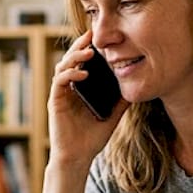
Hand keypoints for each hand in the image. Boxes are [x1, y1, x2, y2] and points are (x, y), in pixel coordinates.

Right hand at [48, 31, 129, 168]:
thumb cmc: (93, 138)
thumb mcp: (113, 115)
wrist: (78, 158)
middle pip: (72, 59)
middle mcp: (70, 88)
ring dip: (75, 56)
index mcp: (82, 88)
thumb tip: (137, 85)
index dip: (90, 48)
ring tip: (90, 52)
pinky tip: (82, 74)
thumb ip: (121, 100)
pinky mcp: (55, 101)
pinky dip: (70, 74)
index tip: (102, 37)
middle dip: (81, 45)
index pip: (84, 63)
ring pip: (63, 66)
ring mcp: (61, 93)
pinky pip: (59, 82)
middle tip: (92, 34)